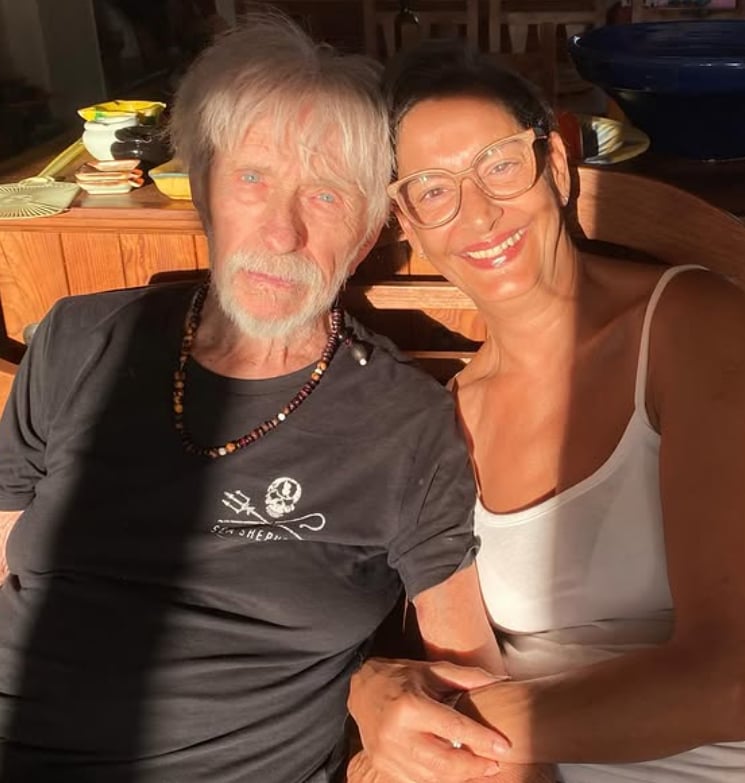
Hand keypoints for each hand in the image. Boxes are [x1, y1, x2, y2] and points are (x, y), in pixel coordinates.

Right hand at [348, 658, 510, 782]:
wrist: (363, 690)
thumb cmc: (402, 678)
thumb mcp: (433, 670)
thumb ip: (467, 677)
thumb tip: (501, 681)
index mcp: (409, 705)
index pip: (453, 728)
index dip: (481, 740)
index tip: (503, 747)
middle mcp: (396, 733)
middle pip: (444, 763)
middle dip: (474, 767)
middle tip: (494, 764)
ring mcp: (387, 754)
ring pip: (432, 777)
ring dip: (460, 777)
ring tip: (478, 769)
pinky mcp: (383, 766)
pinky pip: (417, 781)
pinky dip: (440, 780)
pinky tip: (454, 773)